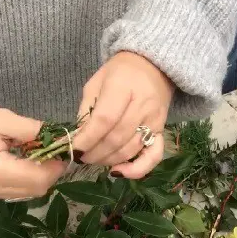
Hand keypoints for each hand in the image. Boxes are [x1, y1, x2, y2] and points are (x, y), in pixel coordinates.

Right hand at [0, 100, 65, 198]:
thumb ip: (33, 130)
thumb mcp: (4, 118)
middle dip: (51, 172)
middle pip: (37, 190)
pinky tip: (28, 161)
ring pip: (29, 193)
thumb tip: (60, 138)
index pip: (38, 178)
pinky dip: (29, 179)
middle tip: (55, 151)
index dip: (56, 166)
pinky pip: (18, 191)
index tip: (63, 149)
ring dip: (41, 176)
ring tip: (42, 154)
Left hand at [73, 51, 174, 178]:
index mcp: (122, 87)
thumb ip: (86, 110)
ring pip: (129, 150)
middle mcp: (142, 105)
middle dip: (94, 153)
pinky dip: (136, 170)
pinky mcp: (162, 131)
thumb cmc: (119, 73)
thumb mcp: (95, 83)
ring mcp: (155, 120)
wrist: (153, 66)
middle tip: (81, 157)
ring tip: (93, 159)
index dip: (87, 138)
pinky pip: (153, 156)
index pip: (104, 120)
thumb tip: (78, 138)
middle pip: (116, 138)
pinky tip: (118, 172)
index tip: (74, 148)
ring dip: (108, 160)